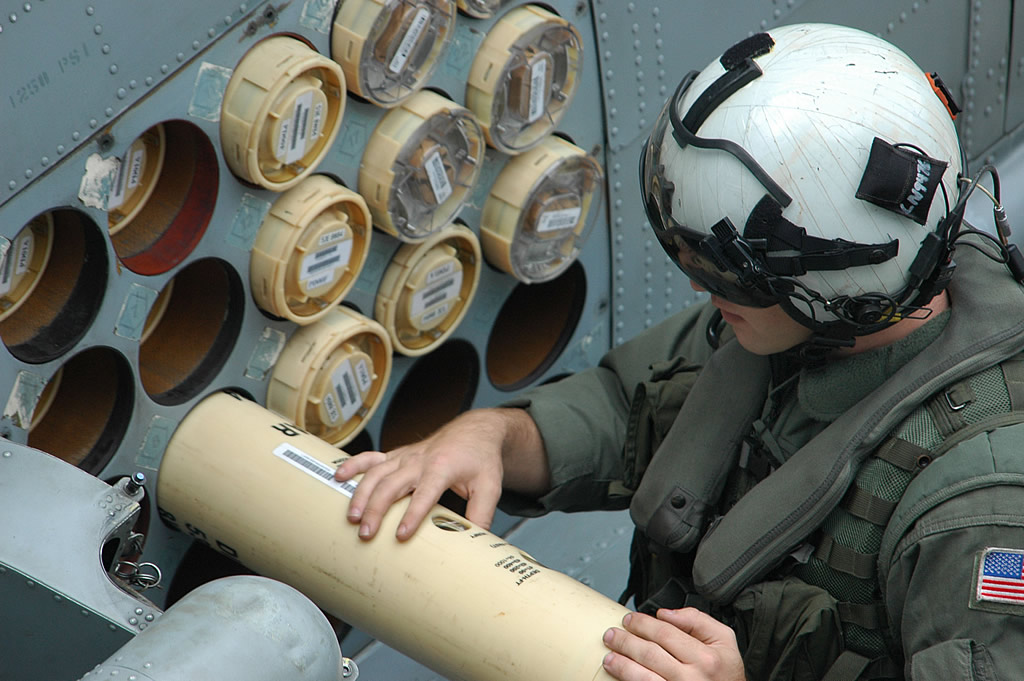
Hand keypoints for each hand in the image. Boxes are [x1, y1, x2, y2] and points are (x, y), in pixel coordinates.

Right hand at [334, 409, 517, 540]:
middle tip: (367, 533)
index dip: (413, 514)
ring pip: (377, 472)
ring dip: (361, 493)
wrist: (476, 430)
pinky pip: (372, 457)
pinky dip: (354, 465)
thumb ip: (482, 514)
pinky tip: (339, 477)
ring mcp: (406, 456)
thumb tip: (476, 541)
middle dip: (377, 509)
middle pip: (392, 484)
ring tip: (352, 517)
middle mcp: (420, 460)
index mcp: (443, 467)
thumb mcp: (490, 487)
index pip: (426, 493)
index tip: (401, 535)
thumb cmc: (481, 459)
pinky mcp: (398, 454)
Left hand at [602, 609, 744, 680]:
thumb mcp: (724, 640)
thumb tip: (666, 613)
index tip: (630, 619)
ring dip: (622, 665)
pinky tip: (620, 677)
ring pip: (643, 677)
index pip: (665, 633)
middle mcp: (692, 677)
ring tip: (609, 657)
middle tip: (612, 634)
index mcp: (706, 657)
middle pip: (650, 654)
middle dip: (626, 642)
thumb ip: (698, 620)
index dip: (643, 624)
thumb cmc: (726, 673)